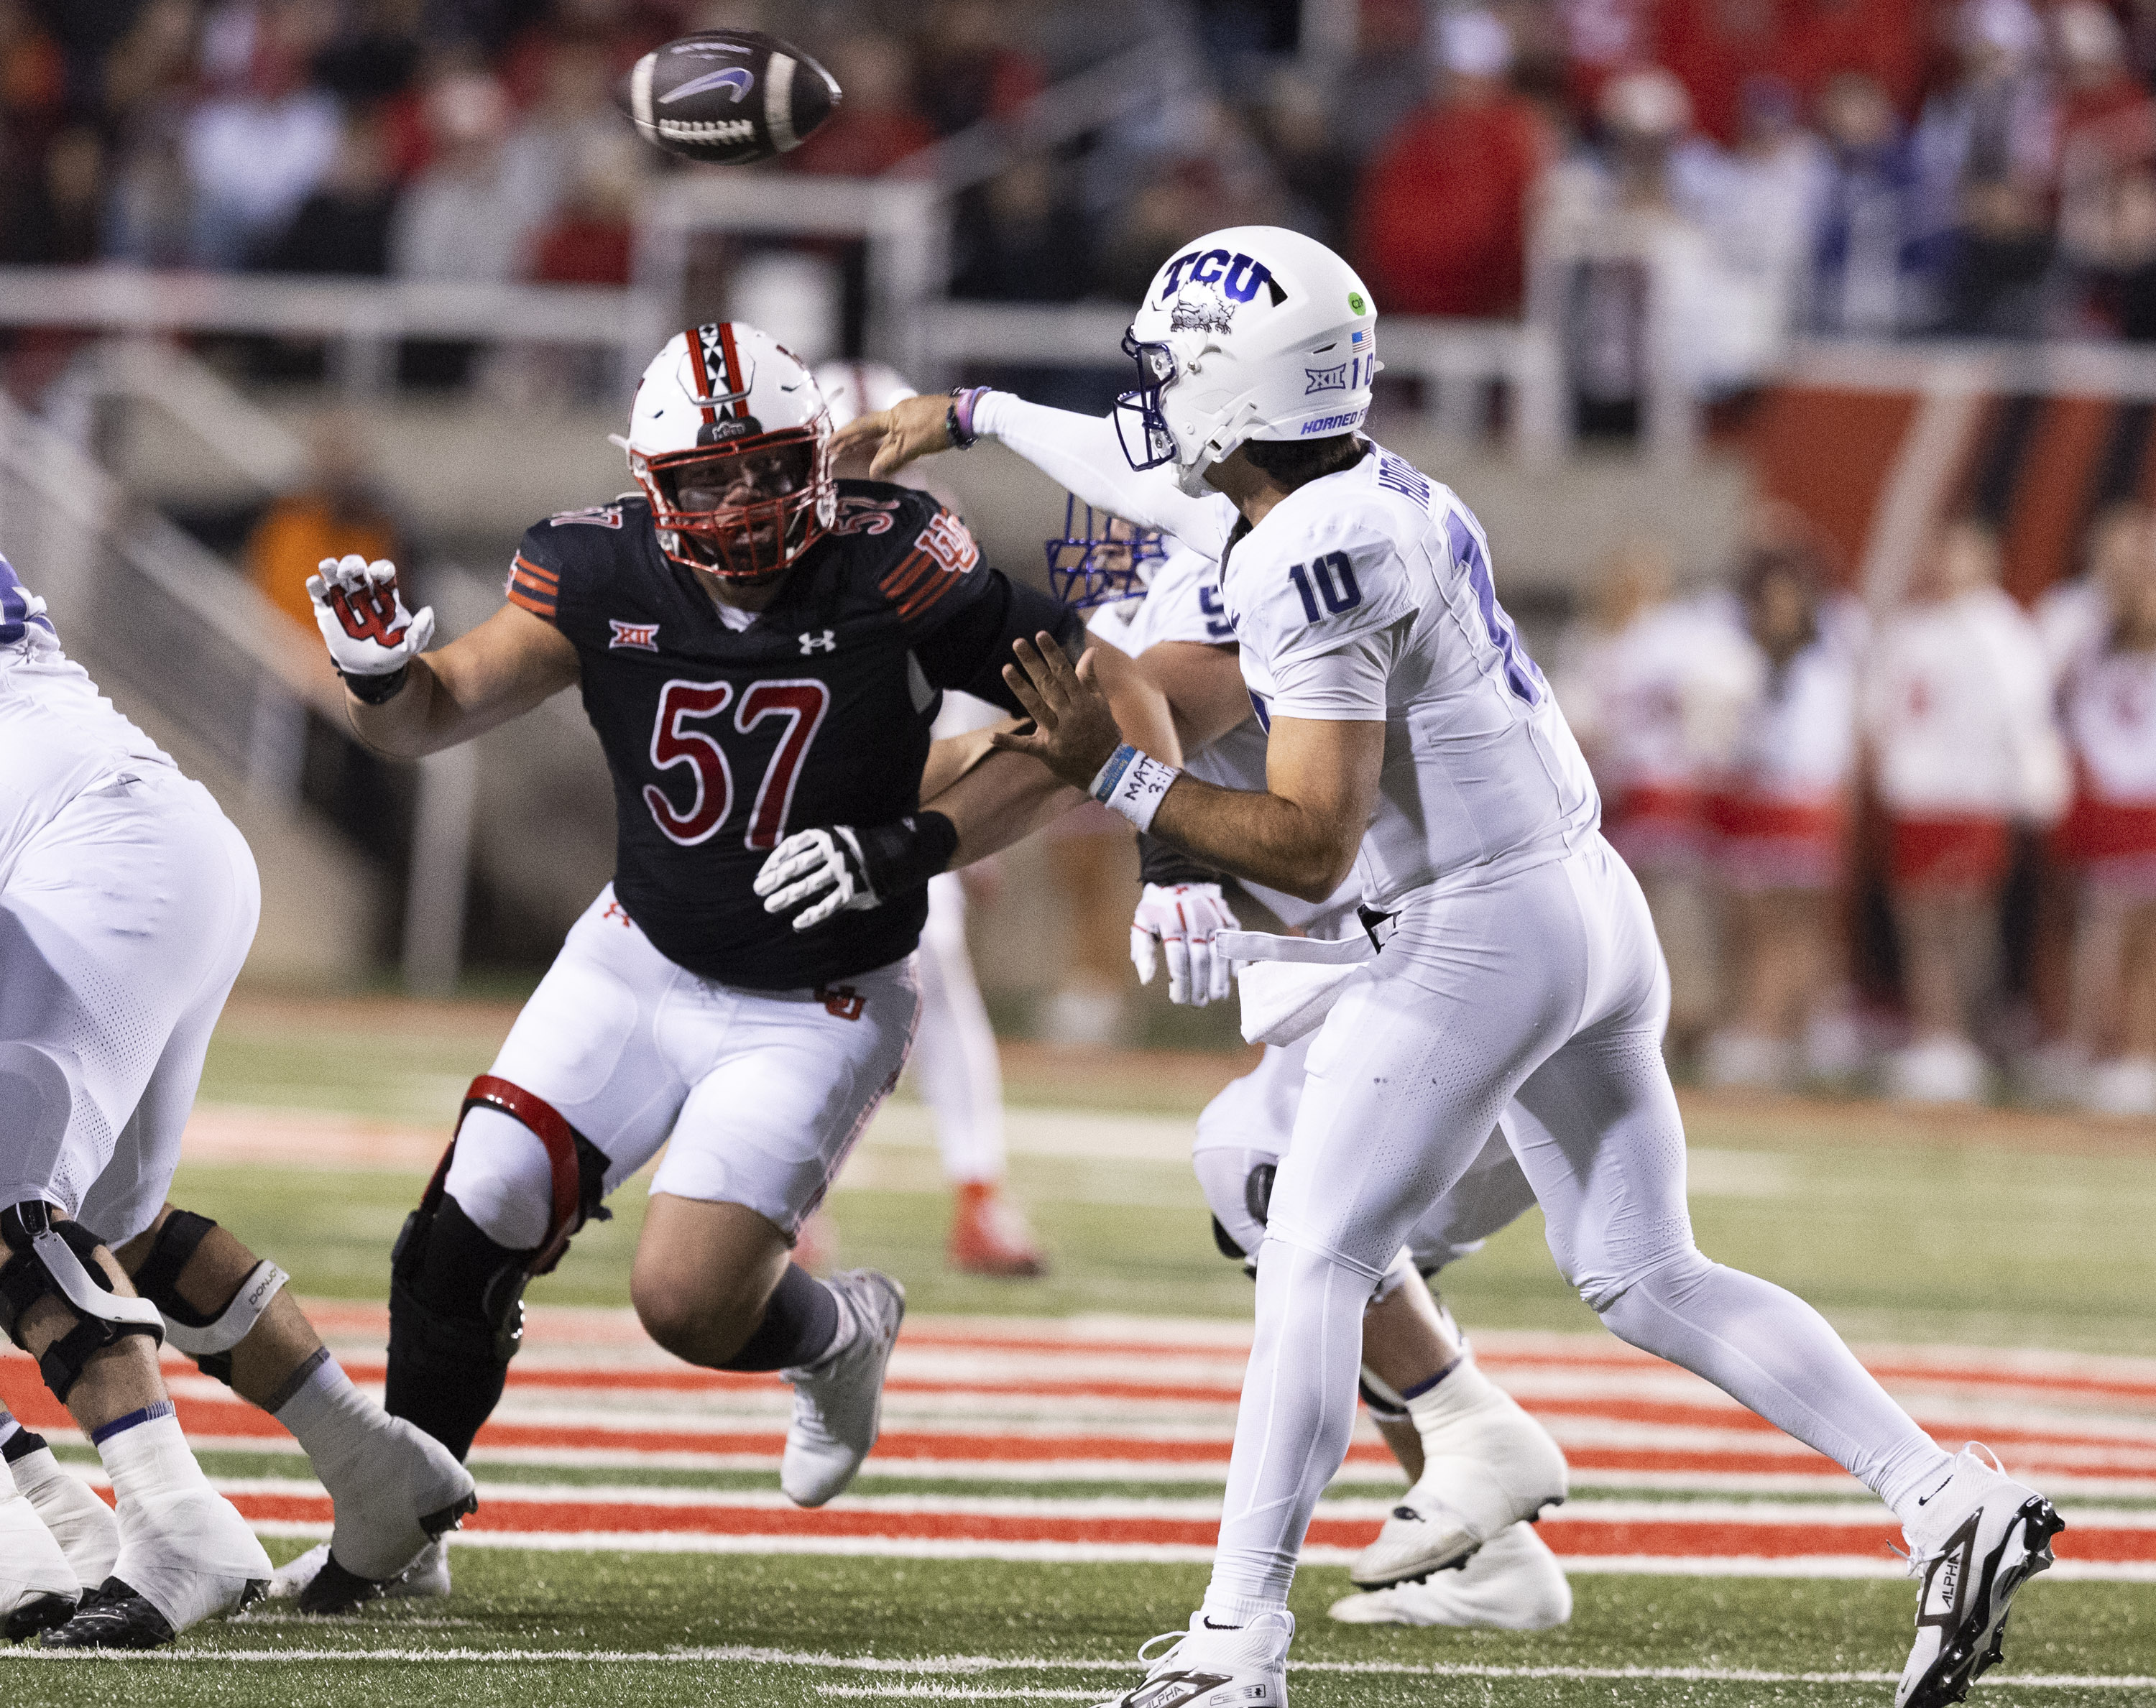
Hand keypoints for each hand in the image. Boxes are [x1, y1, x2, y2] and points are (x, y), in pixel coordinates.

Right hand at [307, 554, 434, 677]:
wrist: (371, 669)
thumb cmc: (394, 652)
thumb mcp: (412, 644)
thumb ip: (421, 629)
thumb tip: (428, 612)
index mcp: (385, 594)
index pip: (382, 572)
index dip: (380, 568)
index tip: (378, 573)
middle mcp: (363, 591)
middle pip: (357, 569)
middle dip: (353, 564)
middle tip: (349, 570)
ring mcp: (344, 599)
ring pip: (335, 576)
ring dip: (331, 568)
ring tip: (327, 566)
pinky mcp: (327, 610)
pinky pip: (318, 594)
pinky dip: (315, 585)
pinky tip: (315, 582)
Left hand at [755, 826, 881, 931]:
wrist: (896, 855)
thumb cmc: (858, 849)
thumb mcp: (837, 837)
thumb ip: (813, 847)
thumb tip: (779, 865)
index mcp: (827, 834)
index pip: (793, 846)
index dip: (775, 860)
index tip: (762, 873)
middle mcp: (833, 851)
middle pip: (796, 867)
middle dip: (774, 879)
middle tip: (758, 890)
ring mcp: (843, 871)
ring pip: (807, 886)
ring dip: (786, 897)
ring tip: (770, 906)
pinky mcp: (853, 891)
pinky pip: (827, 906)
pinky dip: (811, 915)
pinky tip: (797, 923)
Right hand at [829, 393, 954, 479]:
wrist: (966, 415)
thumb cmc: (937, 427)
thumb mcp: (911, 446)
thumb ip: (891, 459)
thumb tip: (873, 473)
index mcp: (892, 417)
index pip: (862, 427)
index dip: (845, 437)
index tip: (829, 445)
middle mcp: (898, 413)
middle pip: (871, 429)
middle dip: (853, 440)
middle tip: (836, 450)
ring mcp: (911, 416)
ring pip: (887, 433)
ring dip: (872, 445)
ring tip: (857, 454)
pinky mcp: (923, 421)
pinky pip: (900, 435)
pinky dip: (891, 445)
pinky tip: (892, 453)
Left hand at [988, 634, 1126, 789]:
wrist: (1110, 770)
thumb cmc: (1104, 733)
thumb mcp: (1100, 703)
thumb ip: (1090, 677)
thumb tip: (1091, 650)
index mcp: (1082, 701)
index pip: (1065, 672)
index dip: (1052, 653)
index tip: (1040, 635)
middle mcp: (1070, 714)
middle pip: (1048, 684)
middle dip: (1033, 663)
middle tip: (1017, 642)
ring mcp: (1058, 733)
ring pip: (1037, 707)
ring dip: (1021, 688)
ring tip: (1005, 669)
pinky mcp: (1048, 752)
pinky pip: (1026, 747)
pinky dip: (1009, 743)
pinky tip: (991, 736)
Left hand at [1131, 882, 1239, 1005]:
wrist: (1180, 874)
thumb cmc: (1158, 905)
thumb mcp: (1142, 922)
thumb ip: (1143, 950)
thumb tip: (1146, 979)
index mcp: (1171, 925)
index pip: (1177, 961)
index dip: (1180, 983)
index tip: (1178, 1000)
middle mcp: (1194, 923)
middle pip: (1199, 960)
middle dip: (1200, 985)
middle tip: (1199, 1003)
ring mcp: (1213, 919)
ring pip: (1219, 953)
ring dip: (1219, 978)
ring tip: (1217, 997)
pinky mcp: (1226, 917)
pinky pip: (1234, 941)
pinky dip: (1236, 958)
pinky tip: (1234, 977)